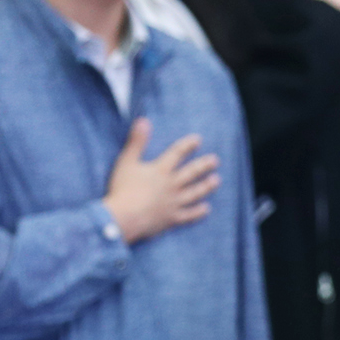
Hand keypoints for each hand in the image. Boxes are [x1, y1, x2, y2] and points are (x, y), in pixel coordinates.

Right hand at [103, 118, 220, 244]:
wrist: (124, 217)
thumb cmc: (122, 189)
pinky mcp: (171, 219)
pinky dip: (198, 212)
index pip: (177, 153)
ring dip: (206, 186)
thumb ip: (136, 141)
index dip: (187, 145)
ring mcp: (173, 203)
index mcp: (160, 170)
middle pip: (191, 173)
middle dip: (204, 165)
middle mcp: (171, 185)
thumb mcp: (127, 161)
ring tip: (216, 180)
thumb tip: (144, 120)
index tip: (198, 140)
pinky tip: (206, 209)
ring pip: (194, 193)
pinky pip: (188, 215)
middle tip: (215, 160)